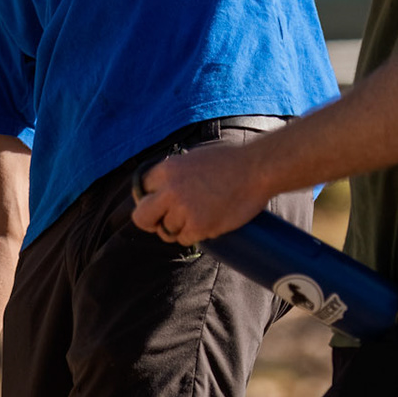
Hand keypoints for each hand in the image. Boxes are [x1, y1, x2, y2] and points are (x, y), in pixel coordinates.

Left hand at [130, 140, 273, 247]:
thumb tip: (163, 188)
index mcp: (167, 169)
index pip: (141, 190)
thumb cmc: (230, 161)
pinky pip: (184, 239)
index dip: (150, 199)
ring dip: (178, 229)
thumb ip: (176, 173)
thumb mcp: (194, 157)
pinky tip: (206, 225)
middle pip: (141, 217)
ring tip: (197, 219)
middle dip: (151, 222)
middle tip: (164, 222)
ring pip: (165, 231)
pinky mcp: (198, 226)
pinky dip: (193, 236)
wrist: (256, 169)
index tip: (158, 204)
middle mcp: (170, 190)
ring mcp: (183, 210)